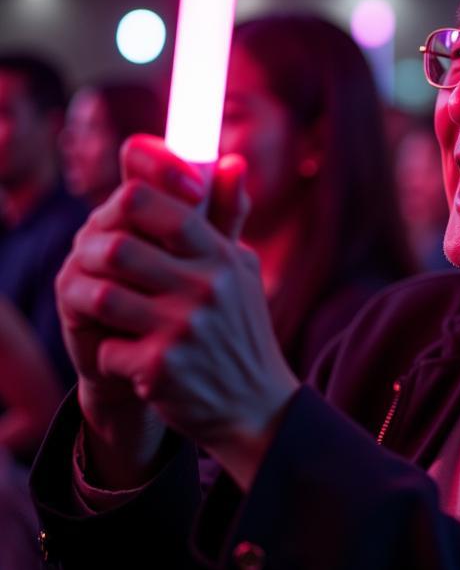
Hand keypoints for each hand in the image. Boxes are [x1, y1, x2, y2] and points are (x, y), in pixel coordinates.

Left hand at [58, 135, 299, 488]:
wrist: (256, 408)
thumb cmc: (241, 331)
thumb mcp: (242, 272)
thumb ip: (228, 218)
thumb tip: (231, 161)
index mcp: (222, 258)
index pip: (166, 209)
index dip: (129, 205)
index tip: (118, 219)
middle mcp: (205, 289)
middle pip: (120, 248)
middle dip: (96, 257)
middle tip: (95, 268)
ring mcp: (183, 330)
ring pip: (103, 297)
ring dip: (93, 305)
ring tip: (104, 310)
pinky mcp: (161, 370)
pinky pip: (106, 348)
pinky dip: (110, 355)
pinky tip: (129, 358)